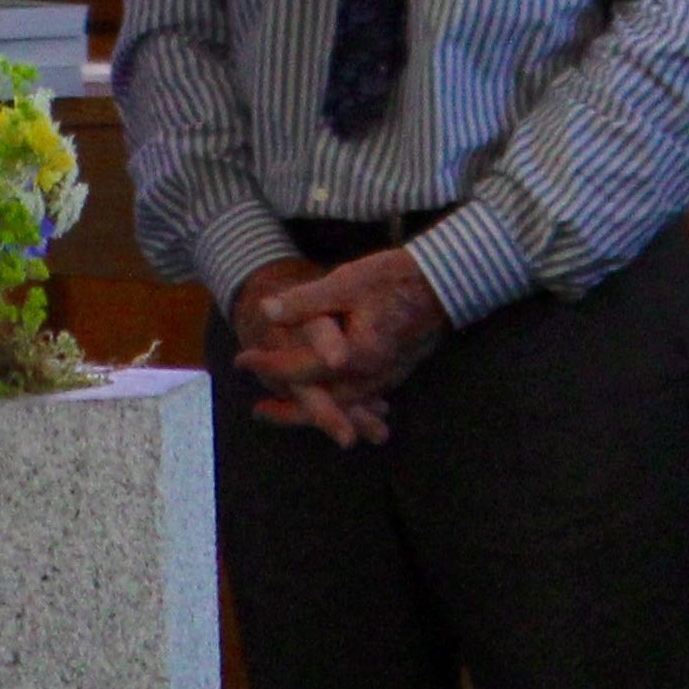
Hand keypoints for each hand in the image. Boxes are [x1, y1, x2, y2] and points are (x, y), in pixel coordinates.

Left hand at [231, 249, 449, 447]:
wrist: (447, 280)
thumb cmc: (395, 277)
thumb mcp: (345, 282)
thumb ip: (305, 302)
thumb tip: (266, 310)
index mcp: (359, 354)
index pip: (304, 369)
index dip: (270, 365)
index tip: (242, 360)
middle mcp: (375, 375)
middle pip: (326, 403)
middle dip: (291, 409)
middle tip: (259, 411)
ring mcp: (389, 377)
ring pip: (345, 405)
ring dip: (315, 411)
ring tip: (285, 411)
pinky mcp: (397, 372)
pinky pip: (363, 398)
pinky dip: (341, 405)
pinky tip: (328, 401)